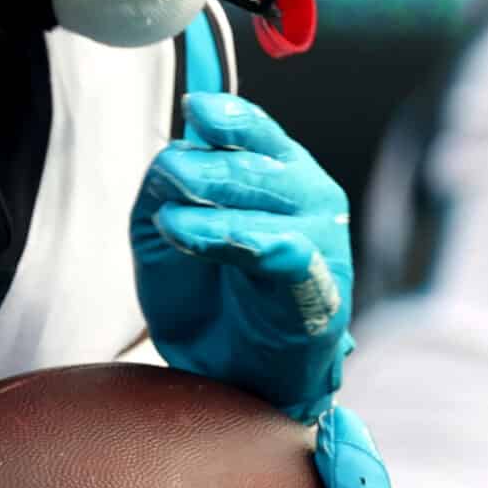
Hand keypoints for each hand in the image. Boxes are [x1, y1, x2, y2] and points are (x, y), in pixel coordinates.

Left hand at [133, 93, 353, 422]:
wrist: (230, 378)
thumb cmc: (206, 298)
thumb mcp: (166, 231)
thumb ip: (166, 186)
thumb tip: (171, 148)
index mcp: (279, 175)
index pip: (257, 132)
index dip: (229, 116)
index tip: (195, 108)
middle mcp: (310, 201)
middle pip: (259, 168)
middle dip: (209, 170)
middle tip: (171, 176)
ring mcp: (321, 247)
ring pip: (271, 209)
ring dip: (216, 212)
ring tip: (172, 226)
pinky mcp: (321, 296)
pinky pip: (289, 258)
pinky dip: (249, 243)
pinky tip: (215, 240)